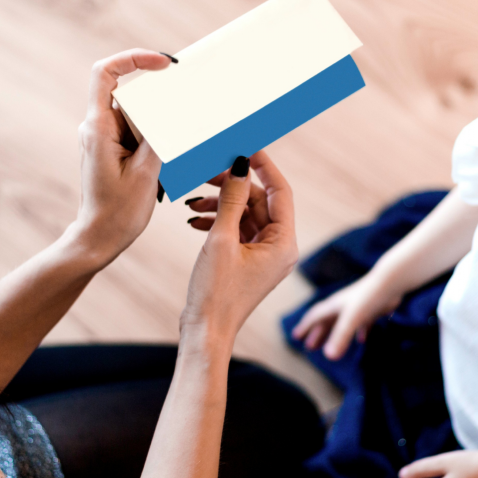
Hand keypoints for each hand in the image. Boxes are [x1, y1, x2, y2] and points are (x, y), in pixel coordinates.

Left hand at [70, 48, 173, 263]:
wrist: (99, 239)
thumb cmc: (118, 211)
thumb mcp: (146, 171)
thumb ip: (158, 133)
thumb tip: (172, 105)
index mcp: (98, 127)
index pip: (105, 73)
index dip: (133, 58)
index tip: (163, 63)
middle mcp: (97, 127)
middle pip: (129, 94)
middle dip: (158, 102)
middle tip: (184, 108)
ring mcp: (104, 137)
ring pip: (136, 114)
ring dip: (158, 125)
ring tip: (167, 153)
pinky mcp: (112, 148)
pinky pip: (136, 130)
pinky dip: (155, 136)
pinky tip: (165, 156)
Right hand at [180, 151, 299, 346]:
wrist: (205, 332)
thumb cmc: (216, 292)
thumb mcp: (222, 239)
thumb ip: (231, 198)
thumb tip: (240, 164)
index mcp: (284, 243)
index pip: (280, 191)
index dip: (262, 165)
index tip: (243, 145)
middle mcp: (280, 247)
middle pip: (259, 200)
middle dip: (232, 185)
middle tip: (205, 170)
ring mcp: (264, 255)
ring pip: (245, 213)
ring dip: (220, 203)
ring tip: (193, 201)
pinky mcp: (248, 261)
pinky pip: (237, 229)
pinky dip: (217, 220)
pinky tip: (194, 220)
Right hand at [289, 273, 404, 360]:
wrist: (391, 282)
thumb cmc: (368, 298)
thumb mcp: (352, 319)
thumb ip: (341, 337)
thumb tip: (329, 357)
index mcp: (334, 305)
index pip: (315, 316)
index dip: (305, 327)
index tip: (296, 337)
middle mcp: (343, 305)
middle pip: (326, 321)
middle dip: (317, 334)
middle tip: (309, 347)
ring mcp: (357, 307)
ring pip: (341, 323)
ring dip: (334, 334)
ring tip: (330, 346)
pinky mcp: (371, 309)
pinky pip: (361, 323)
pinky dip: (359, 332)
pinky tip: (362, 340)